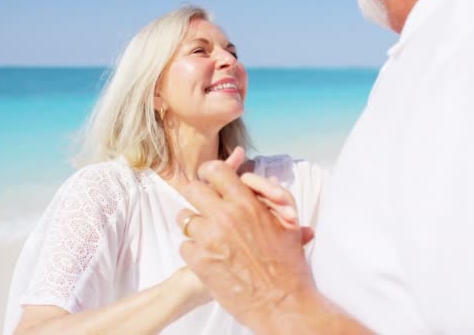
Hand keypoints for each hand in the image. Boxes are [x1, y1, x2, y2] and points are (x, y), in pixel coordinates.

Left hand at [176, 159, 316, 330]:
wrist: (282, 303)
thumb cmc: (289, 265)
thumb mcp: (288, 223)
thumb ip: (274, 196)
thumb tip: (258, 180)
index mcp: (246, 203)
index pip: (214, 171)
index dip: (211, 174)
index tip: (211, 181)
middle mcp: (224, 216)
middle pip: (193, 190)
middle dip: (199, 198)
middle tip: (208, 209)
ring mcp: (208, 238)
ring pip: (184, 218)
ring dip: (196, 226)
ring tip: (211, 237)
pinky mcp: (198, 260)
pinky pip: (184, 244)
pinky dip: (195, 250)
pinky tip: (211, 258)